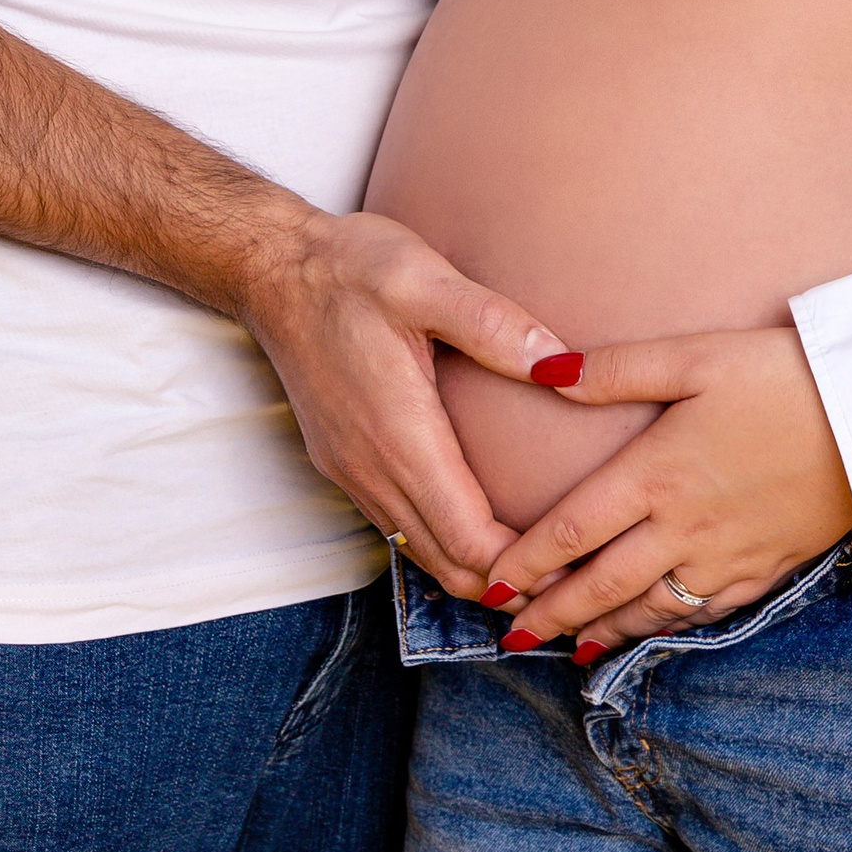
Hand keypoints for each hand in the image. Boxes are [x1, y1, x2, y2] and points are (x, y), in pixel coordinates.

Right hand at [230, 207, 564, 602]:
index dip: (524, 565)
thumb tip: (563, 368)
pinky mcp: (343, 463)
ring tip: (541, 562)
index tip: (578, 559)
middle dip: (511, 583)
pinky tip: (481, 528)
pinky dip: (445, 546)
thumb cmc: (350, 269)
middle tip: (576, 576)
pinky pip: (400, 527)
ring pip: (422, 552)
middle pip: (449, 565)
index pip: (469, 541)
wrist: (273, 269)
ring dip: (478, 570)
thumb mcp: (424, 280)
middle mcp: (371, 470)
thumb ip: (495, 325)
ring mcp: (353, 472)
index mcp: (400, 436)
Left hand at [486, 327, 851, 657]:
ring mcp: (725, 557)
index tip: (487, 587)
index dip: (523, 565)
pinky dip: (663, 631)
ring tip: (564, 648)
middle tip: (509, 638)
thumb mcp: (696, 356)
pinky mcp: (764, 568)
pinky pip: (701, 615)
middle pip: (599, 585)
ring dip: (600, 632)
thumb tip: (539, 371)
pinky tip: (650, 633)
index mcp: (655, 474)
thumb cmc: (785, 374)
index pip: (569, 532)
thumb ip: (615, 369)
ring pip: (647, 611)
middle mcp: (681, 528)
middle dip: (549, 615)